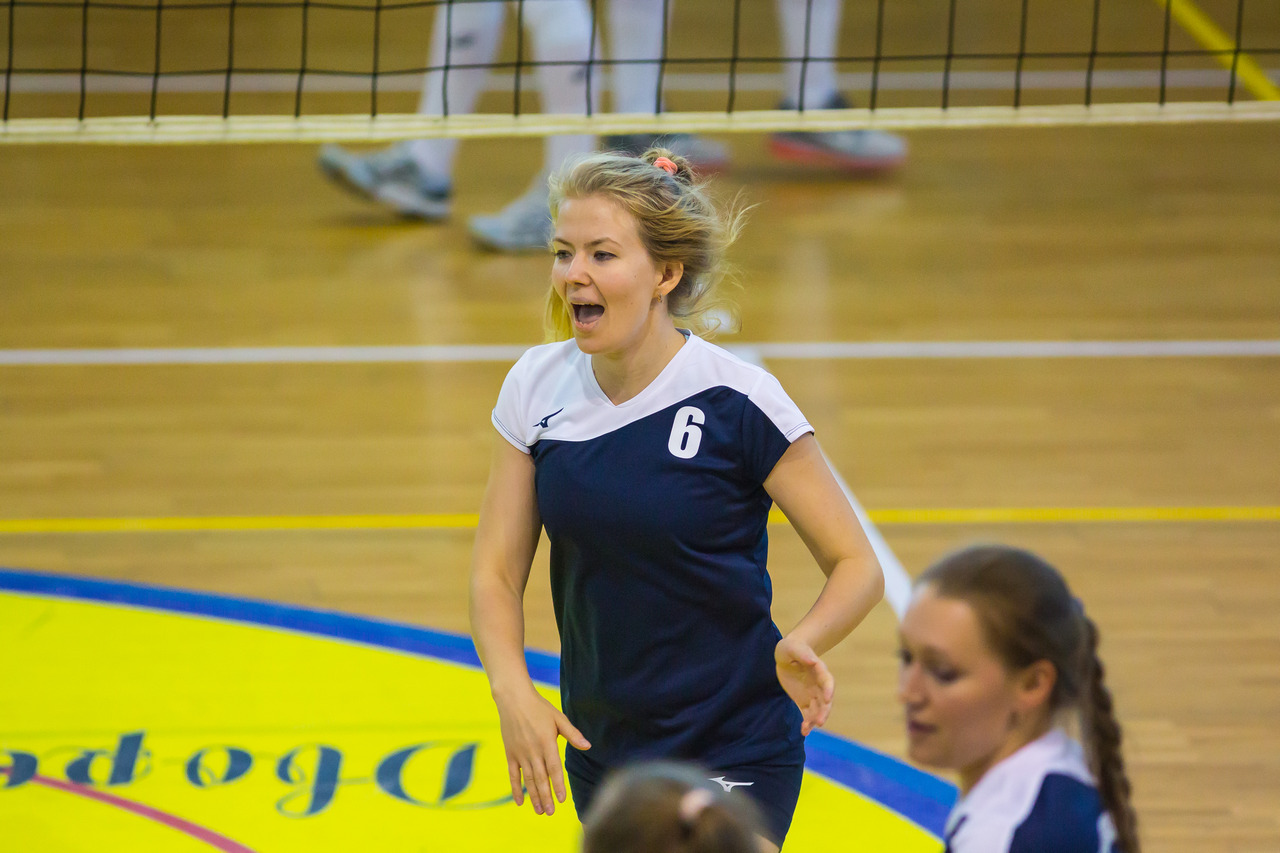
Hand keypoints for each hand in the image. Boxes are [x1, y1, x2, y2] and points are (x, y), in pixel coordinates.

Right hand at [494, 685, 589, 815]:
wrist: (513, 699)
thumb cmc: (539, 707)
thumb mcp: (559, 718)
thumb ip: (572, 734)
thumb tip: (588, 746)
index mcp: (547, 742)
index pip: (554, 769)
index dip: (558, 785)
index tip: (562, 799)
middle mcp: (533, 750)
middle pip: (541, 778)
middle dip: (546, 797)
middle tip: (551, 813)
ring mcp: (520, 753)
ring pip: (528, 779)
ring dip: (534, 796)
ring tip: (540, 811)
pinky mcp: (510, 753)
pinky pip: (513, 775)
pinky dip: (516, 789)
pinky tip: (520, 802)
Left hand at [775, 635, 833, 735]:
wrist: (788, 655)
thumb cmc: (792, 648)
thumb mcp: (794, 648)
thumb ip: (803, 654)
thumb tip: (813, 661)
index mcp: (819, 670)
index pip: (828, 682)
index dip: (829, 690)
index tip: (828, 699)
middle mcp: (819, 685)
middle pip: (825, 700)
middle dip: (824, 711)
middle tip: (820, 722)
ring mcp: (813, 694)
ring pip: (818, 710)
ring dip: (814, 720)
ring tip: (806, 730)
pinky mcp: (804, 701)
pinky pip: (808, 714)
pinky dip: (807, 723)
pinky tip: (804, 732)